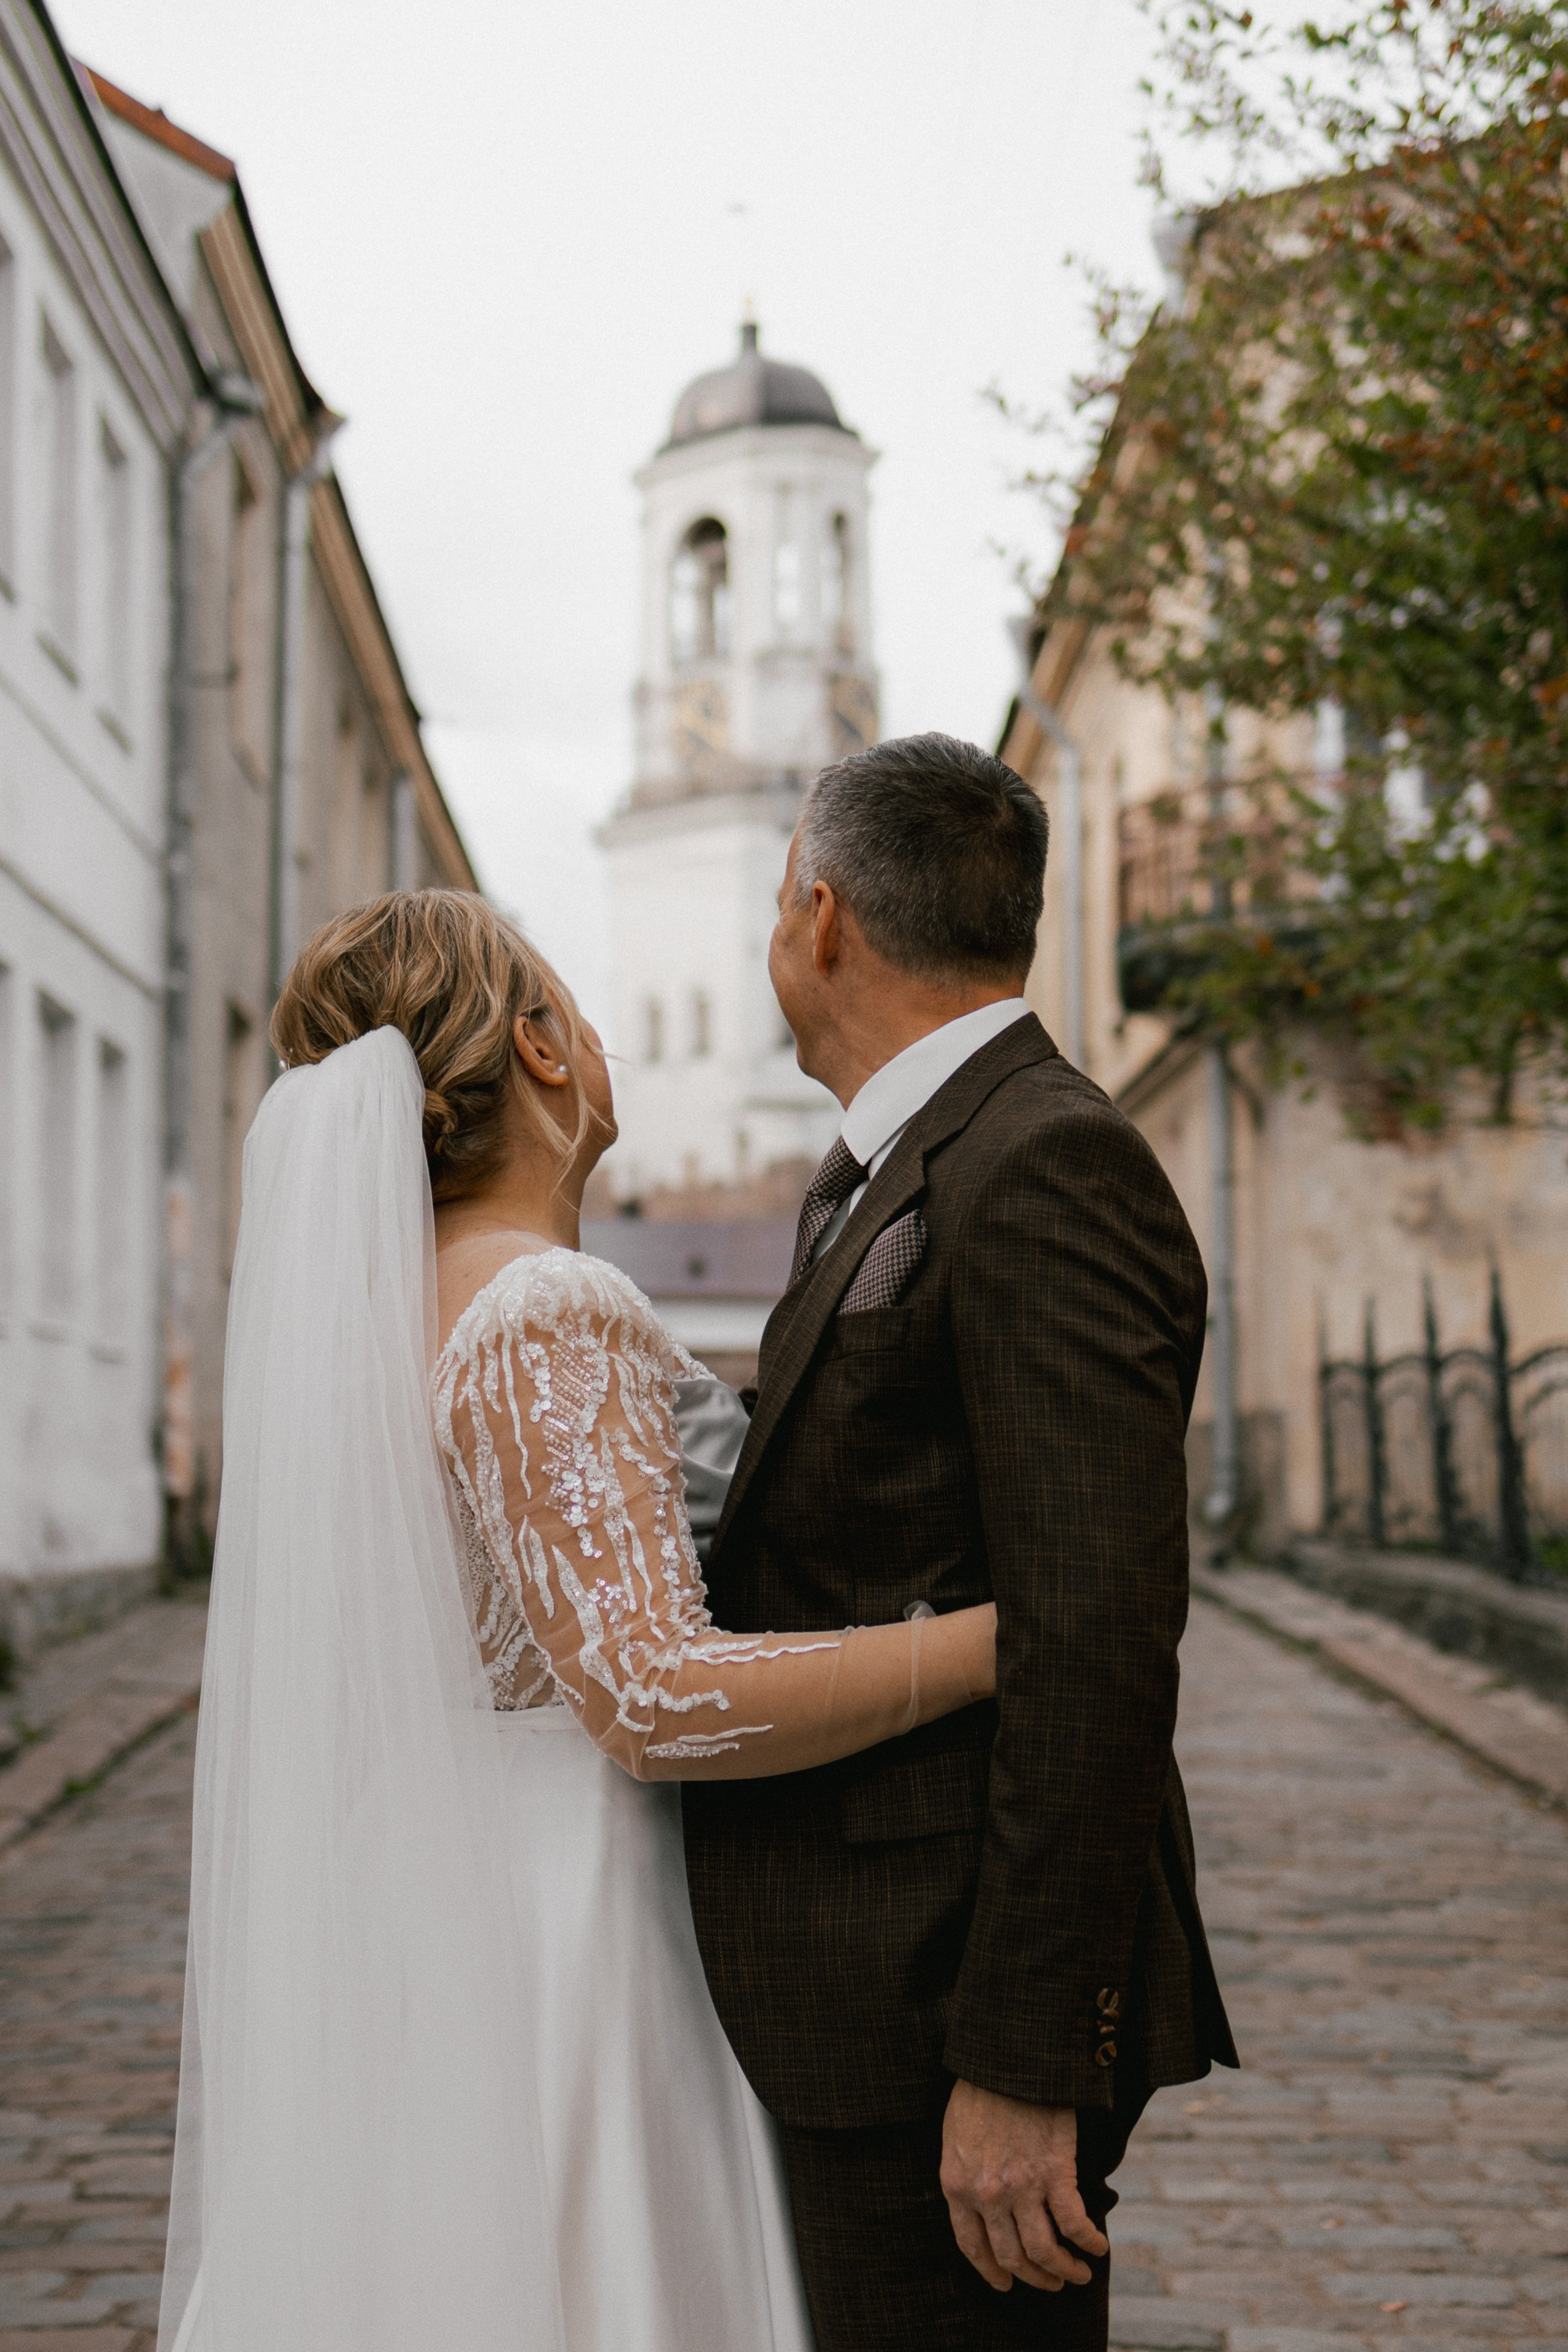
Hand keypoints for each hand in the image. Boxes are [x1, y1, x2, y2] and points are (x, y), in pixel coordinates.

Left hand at [940, 2079, 1109, 2293]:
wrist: (1006, 2058)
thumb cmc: (979, 2089)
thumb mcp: (955, 2138)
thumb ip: (966, 2176)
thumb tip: (983, 2207)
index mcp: (957, 2186)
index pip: (972, 2246)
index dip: (991, 2271)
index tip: (1005, 2283)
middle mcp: (988, 2196)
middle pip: (1012, 2256)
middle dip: (1034, 2277)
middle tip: (1051, 2282)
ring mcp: (1022, 2187)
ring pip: (1044, 2251)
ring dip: (1064, 2270)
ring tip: (1078, 2273)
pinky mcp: (1056, 2172)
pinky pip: (1075, 2222)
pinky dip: (1089, 2241)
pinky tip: (1098, 2245)